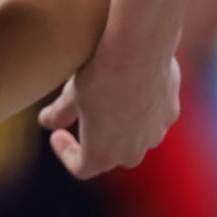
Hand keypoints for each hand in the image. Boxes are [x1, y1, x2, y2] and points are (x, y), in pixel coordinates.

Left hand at [36, 49, 180, 178]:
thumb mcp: (71, 95)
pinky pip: (152, 117)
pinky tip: (132, 83)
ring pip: (135, 136)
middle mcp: (131, 153)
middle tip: (83, 116)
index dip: (66, 152)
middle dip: (96, 140)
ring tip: (108, 97)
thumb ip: (58, 114)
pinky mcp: (170, 114)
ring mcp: (154, 135)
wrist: (139, 48)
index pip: (80, 167)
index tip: (57, 134)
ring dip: (121, 124)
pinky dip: (141, 107)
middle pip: (110, 155)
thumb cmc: (99, 75)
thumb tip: (46, 122)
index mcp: (101, 155)